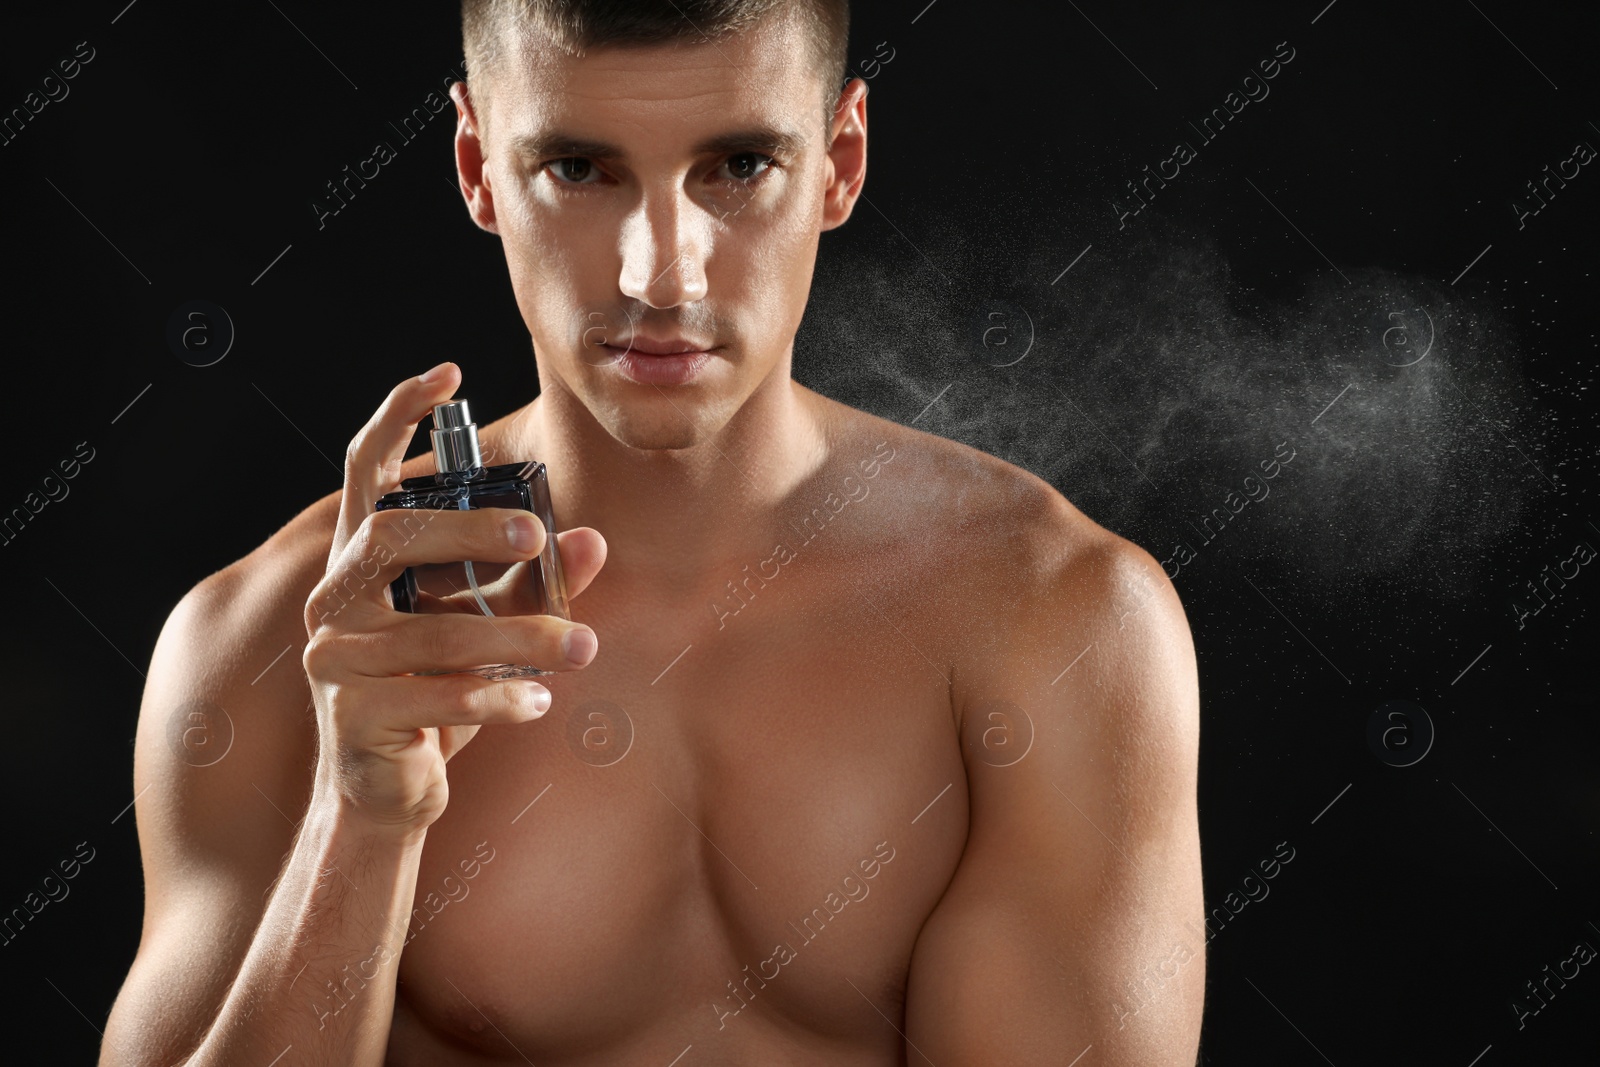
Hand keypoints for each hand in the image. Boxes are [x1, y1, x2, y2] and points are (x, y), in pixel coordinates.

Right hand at [302, 362, 607, 835]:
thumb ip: (536, 583)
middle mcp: (336, 598)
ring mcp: (335, 656)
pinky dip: (497, 698)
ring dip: (520, 637)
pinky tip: (539, 701)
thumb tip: (593, 539)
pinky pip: (436, 697)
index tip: (448, 374)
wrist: (391, 790)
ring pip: (437, 631)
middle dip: (471, 530)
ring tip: (582, 647)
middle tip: (538, 536)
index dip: (397, 416)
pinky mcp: (352, 715)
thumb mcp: (493, 628)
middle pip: (393, 535)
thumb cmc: (439, 692)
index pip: (363, 471)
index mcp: (363, 562)